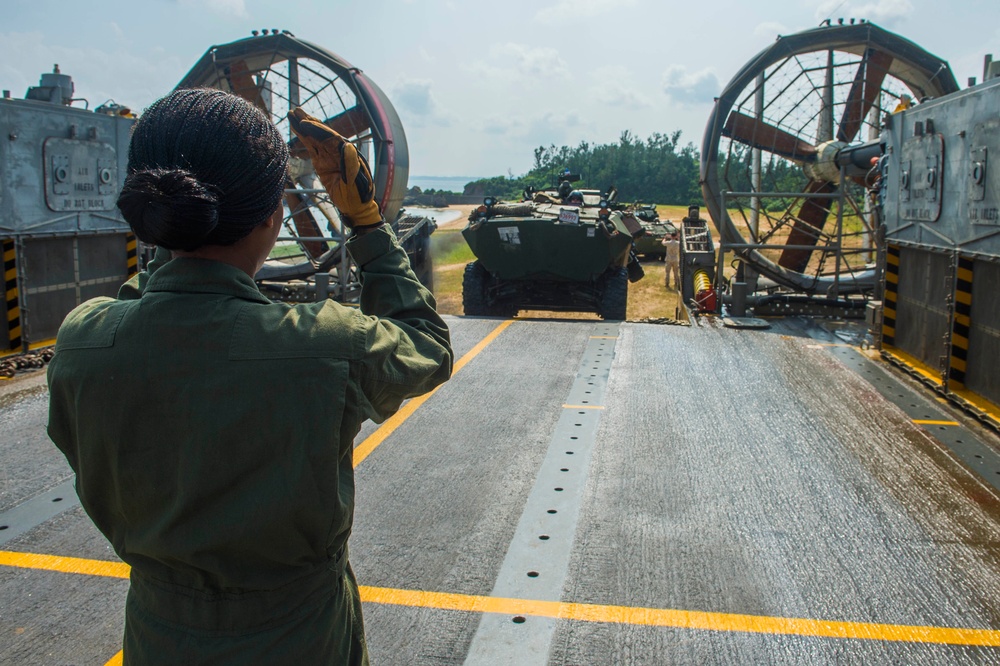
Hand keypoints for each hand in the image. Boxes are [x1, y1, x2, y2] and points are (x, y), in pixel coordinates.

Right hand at [287, 108, 381, 227]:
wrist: (355, 207)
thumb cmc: (357, 198)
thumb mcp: (355, 185)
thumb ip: (351, 166)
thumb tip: (347, 145)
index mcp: (349, 155)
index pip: (332, 138)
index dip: (318, 130)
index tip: (305, 123)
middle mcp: (339, 151)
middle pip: (323, 133)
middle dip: (309, 122)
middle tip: (295, 111)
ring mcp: (329, 155)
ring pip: (315, 137)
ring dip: (304, 126)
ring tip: (292, 113)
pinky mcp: (321, 162)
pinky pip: (311, 147)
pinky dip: (303, 137)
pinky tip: (295, 128)